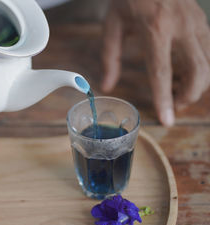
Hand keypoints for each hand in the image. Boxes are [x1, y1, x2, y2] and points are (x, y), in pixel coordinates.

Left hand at [101, 0, 209, 125]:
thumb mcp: (113, 24)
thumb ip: (110, 56)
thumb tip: (106, 86)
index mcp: (155, 29)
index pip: (162, 72)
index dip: (164, 99)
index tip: (167, 121)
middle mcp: (181, 27)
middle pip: (198, 71)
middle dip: (189, 95)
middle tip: (174, 104)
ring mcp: (196, 22)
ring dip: (198, 85)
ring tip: (179, 92)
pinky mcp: (202, 20)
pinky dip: (202, 69)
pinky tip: (186, 74)